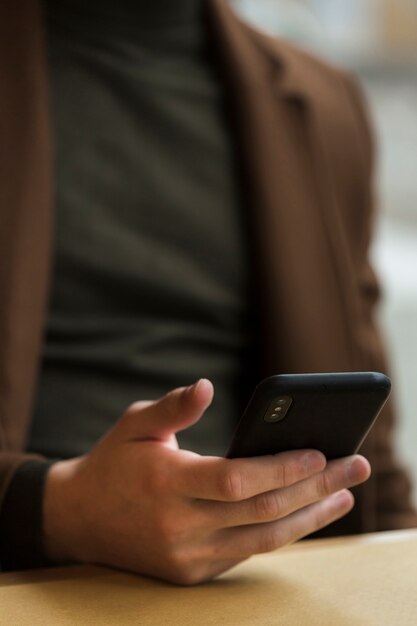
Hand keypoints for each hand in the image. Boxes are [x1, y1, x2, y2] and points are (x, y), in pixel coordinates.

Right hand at [43, 379, 370, 584]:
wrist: (80, 518)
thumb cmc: (114, 461)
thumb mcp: (135, 423)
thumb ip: (173, 406)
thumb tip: (208, 385)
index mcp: (165, 482)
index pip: (235, 480)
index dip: (281, 468)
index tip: (319, 453)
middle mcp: (178, 526)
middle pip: (261, 511)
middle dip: (315, 489)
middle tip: (355, 467)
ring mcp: (186, 556)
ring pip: (263, 540)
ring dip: (311, 517)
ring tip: (344, 496)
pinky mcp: (191, 573)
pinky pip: (248, 553)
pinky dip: (282, 533)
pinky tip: (307, 514)